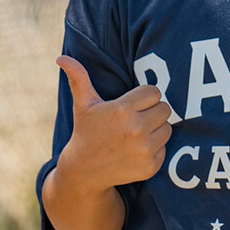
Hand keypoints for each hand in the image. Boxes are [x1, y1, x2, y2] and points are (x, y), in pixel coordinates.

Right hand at [55, 55, 172, 194]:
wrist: (84, 171)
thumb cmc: (86, 131)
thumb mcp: (83, 105)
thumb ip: (78, 78)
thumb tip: (61, 58)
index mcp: (123, 110)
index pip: (155, 92)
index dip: (144, 97)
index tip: (131, 104)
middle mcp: (136, 129)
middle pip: (165, 109)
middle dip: (152, 111)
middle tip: (135, 119)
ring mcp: (144, 149)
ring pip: (167, 128)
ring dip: (156, 129)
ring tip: (135, 134)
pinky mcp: (151, 165)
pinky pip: (165, 147)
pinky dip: (154, 148)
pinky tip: (136, 150)